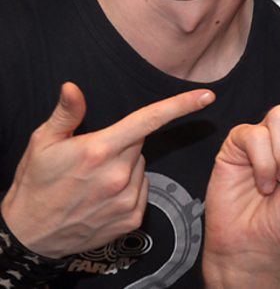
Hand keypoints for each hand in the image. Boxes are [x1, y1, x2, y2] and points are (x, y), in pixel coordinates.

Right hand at [0, 84, 213, 257]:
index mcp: (99, 150)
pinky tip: (101, 197)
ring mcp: (126, 199)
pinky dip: (127, 190)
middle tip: (92, 159)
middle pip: (139, 145)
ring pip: (140, 169)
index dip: (180, 106)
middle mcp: (118, 175)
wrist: (30, 234)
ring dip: (124, 169)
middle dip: (122, 146)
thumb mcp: (42, 143)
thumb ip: (66, 113)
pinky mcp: (131, 218)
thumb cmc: (35, 185)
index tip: (206, 96)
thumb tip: (73, 88)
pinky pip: (141, 191)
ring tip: (93, 181)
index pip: (148, 120)